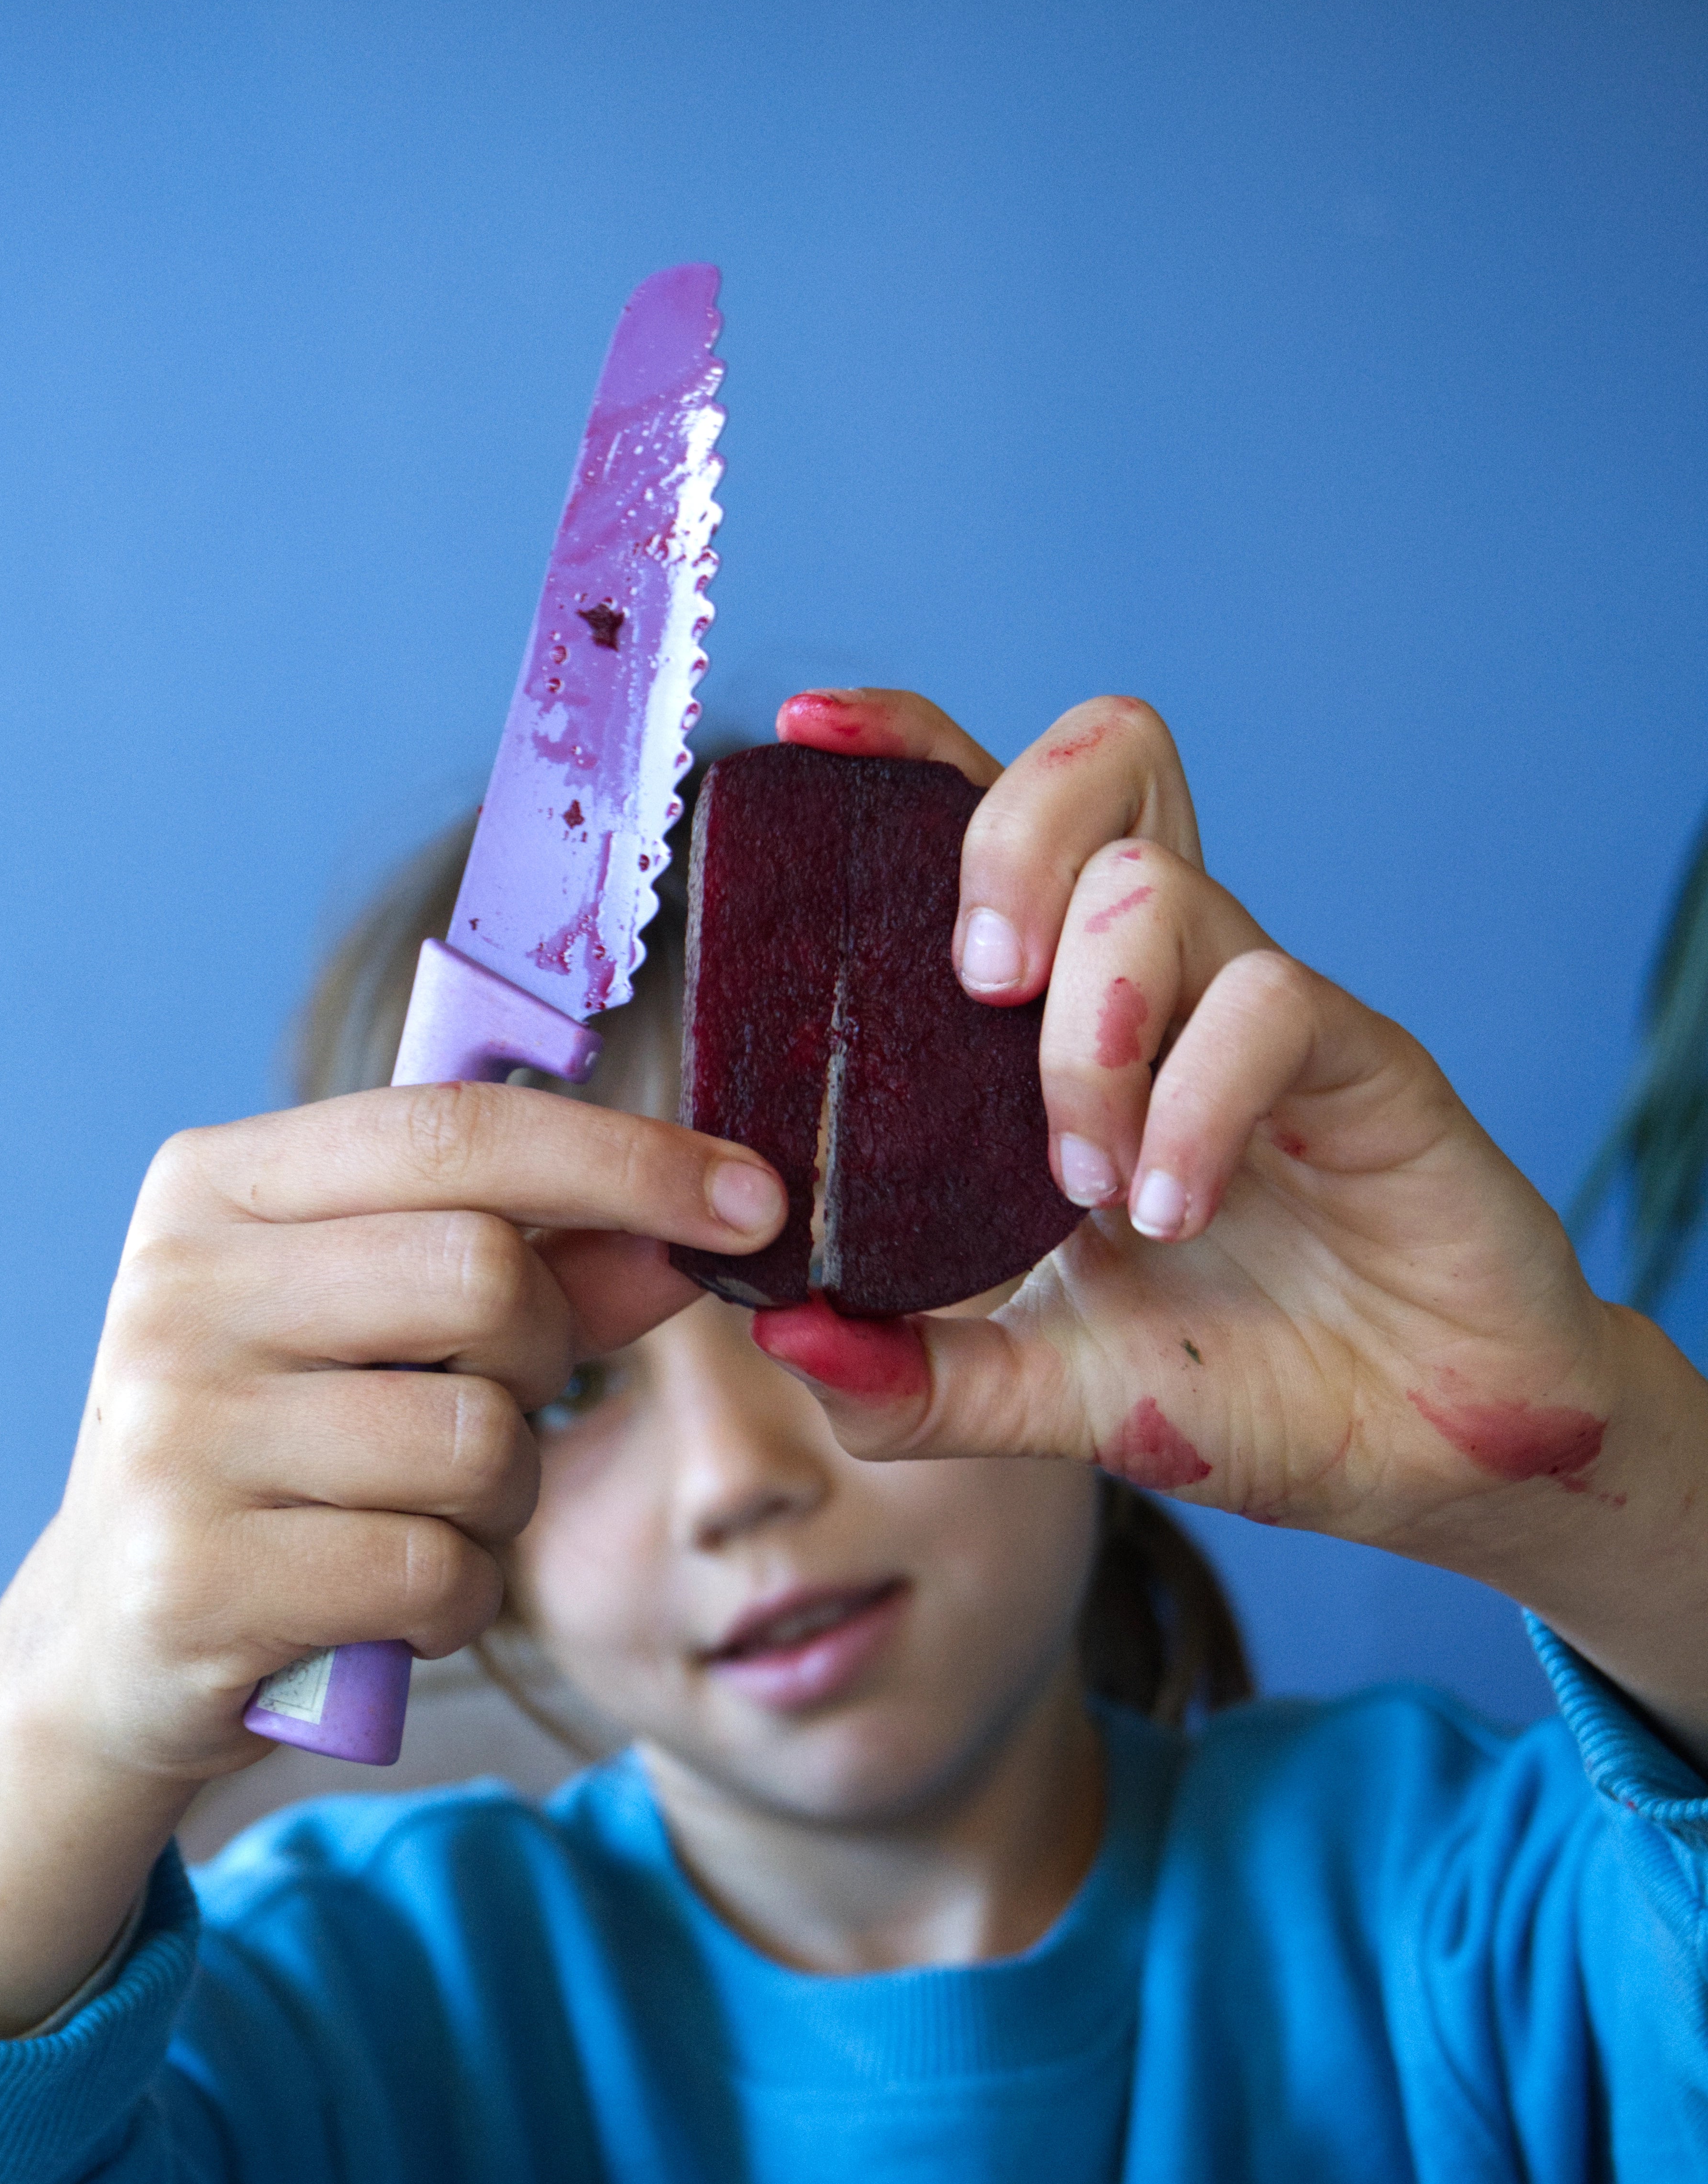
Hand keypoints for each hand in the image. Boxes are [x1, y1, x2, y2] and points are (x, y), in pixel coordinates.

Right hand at [0, 1084, 783, 2029]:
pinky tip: (388, 1600)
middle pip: (483, 1277)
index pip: (459, 1129)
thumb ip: (552, 1265)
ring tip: (418, 1513)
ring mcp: (173, 1438)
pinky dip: (456, 1599)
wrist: (115, 1638)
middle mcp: (174, 1292)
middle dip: (539, 1358)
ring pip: (475, 1441)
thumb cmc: (289, 1452)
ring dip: (499, 1499)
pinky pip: (434, 1572)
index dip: (629, 1159)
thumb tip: (719, 1220)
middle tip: (488, 1404)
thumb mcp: (393, 1332)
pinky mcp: (196, 1580)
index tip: (759, 1201)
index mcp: (215, 1187)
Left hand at [765, 688, 1707, 1755]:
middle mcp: (1174, 983)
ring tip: (1090, 1186)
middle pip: (1103, 767)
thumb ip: (910, 1377)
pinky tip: (1173, 1207)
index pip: (996, 821)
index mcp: (1079, 1021)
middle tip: (979, 994)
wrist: (1409, 1451)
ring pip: (1160, 885)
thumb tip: (774, 1333)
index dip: (911, 749)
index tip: (813, 732)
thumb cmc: (1236, 1383)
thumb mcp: (1037, 1393)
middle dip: (1005, 844)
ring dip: (1091, 1031)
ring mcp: (1269, 1009)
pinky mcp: (1367, 1061)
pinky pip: (1269, 1004)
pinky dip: (1193, 1106)